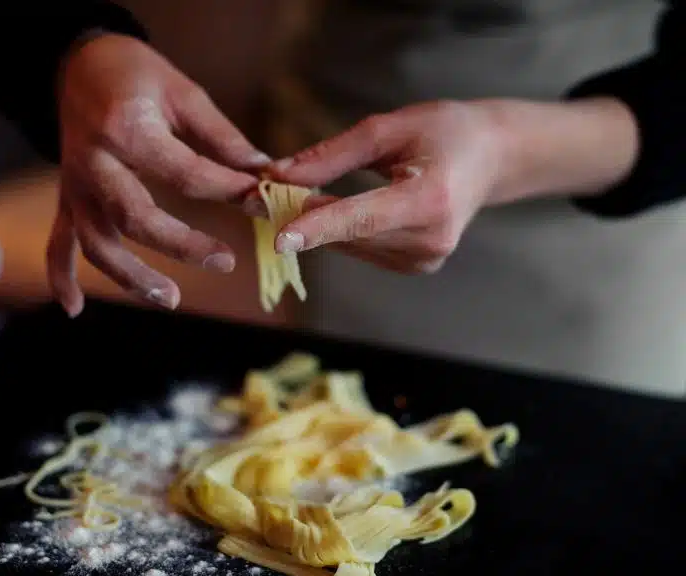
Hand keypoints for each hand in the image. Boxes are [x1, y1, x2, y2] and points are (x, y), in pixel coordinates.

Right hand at [48, 34, 269, 315]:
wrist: (78, 63)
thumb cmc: (135, 74)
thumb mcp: (183, 93)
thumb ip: (222, 137)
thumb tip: (264, 173)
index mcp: (127, 130)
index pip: (185, 174)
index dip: (229, 191)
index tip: (263, 204)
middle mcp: (95, 163)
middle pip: (135, 218)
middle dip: (182, 246)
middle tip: (226, 262)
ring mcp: (75, 186)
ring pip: (96, 243)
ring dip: (131, 277)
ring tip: (170, 299)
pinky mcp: (67, 198)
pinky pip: (58, 242)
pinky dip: (61, 276)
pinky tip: (74, 308)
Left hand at [267, 97, 637, 273]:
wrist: (492, 158)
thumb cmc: (445, 131)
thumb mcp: (390, 128)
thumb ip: (333, 154)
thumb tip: (280, 175)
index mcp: (430, 200)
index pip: (364, 219)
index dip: (319, 227)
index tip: (279, 238)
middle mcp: (431, 239)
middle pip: (351, 234)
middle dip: (305, 216)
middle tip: (265, 194)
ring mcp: (425, 259)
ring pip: (352, 245)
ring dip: (322, 224)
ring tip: (301, 196)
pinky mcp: (418, 266)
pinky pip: (364, 250)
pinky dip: (344, 231)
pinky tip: (341, 211)